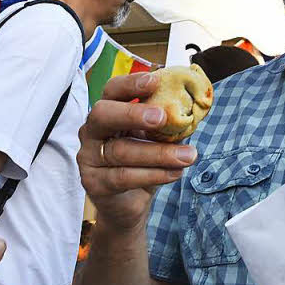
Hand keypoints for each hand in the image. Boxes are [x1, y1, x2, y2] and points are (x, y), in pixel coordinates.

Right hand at [77, 72, 196, 230]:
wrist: (128, 203)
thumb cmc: (143, 163)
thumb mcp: (157, 139)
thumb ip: (168, 124)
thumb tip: (195, 109)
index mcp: (108, 112)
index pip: (111, 90)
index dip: (130, 83)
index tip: (154, 81)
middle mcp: (92, 131)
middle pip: (103, 115)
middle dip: (132, 114)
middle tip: (161, 117)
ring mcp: (89, 157)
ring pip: (120, 151)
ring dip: (158, 153)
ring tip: (188, 155)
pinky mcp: (93, 182)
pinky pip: (123, 176)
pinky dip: (153, 175)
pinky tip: (174, 173)